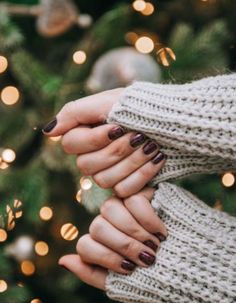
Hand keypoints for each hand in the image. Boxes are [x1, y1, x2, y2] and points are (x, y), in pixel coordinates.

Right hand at [43, 89, 165, 196]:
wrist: (178, 123)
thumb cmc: (143, 108)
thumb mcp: (111, 102)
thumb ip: (75, 113)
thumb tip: (48, 132)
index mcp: (87, 135)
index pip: (71, 145)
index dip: (94, 139)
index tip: (118, 127)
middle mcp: (94, 156)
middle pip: (87, 166)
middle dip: (118, 150)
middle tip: (141, 136)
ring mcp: (110, 173)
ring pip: (105, 180)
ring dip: (133, 161)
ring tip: (153, 146)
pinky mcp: (128, 186)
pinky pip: (124, 191)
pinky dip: (143, 175)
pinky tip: (158, 160)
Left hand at [58, 188, 166, 289]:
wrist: (190, 263)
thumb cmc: (156, 274)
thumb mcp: (122, 282)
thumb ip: (92, 273)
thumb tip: (63, 260)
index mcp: (101, 244)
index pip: (86, 244)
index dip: (105, 257)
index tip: (131, 269)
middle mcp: (109, 222)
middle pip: (97, 226)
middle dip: (123, 245)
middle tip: (149, 257)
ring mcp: (124, 207)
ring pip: (110, 209)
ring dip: (134, 232)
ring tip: (156, 245)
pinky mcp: (142, 193)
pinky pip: (133, 199)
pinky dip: (147, 218)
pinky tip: (161, 231)